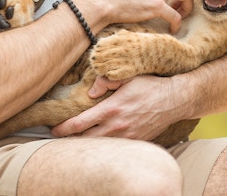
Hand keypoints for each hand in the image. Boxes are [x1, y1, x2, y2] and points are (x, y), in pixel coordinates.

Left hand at [51, 74, 187, 141]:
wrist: (174, 100)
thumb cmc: (149, 86)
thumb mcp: (127, 76)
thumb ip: (106, 80)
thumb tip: (91, 91)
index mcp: (111, 109)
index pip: (80, 123)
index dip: (64, 128)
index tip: (53, 129)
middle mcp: (117, 127)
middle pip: (86, 140)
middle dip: (70, 140)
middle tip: (58, 137)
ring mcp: (127, 138)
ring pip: (99, 147)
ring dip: (86, 145)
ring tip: (73, 141)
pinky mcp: (136, 143)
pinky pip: (115, 149)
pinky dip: (103, 148)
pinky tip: (97, 143)